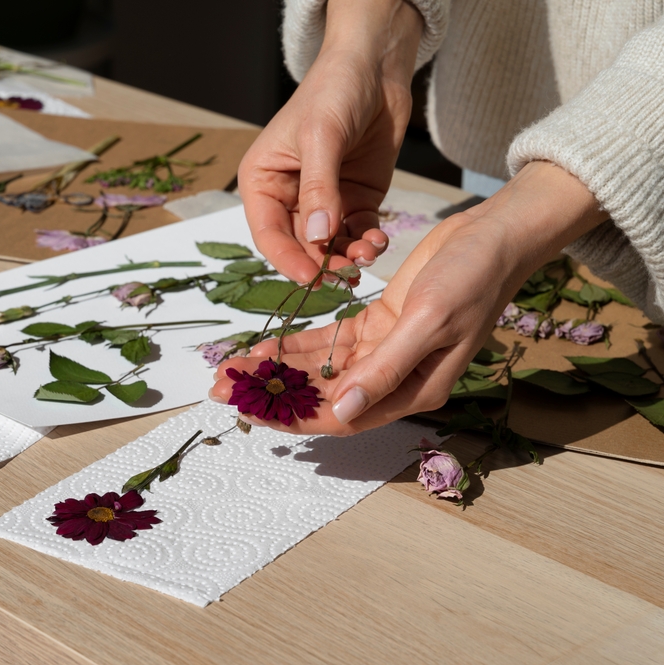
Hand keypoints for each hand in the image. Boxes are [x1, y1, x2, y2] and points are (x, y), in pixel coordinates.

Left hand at [211, 162, 608, 433]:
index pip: (344, 416)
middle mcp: (396, 378)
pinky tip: (268, 344)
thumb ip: (385, 369)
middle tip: (224, 387)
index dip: (295, 415)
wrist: (495, 235)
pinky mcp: (379, 324)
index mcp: (414, 390)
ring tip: (234, 367)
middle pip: (325, 396)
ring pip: (322, 370)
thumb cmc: (473, 278)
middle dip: (275, 393)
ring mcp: (386, 351)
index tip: (251, 409)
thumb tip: (342, 411)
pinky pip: (331, 342)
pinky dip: (300, 344)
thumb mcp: (429, 322)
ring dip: (280, 369)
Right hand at [237, 0, 422, 286]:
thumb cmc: (333, 90)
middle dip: (323, 262)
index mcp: (263, 181)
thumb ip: (319, 189)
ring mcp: (324, 201)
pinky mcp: (355, 200)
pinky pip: (356, 232)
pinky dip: (367, 242)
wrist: (375, 67)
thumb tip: (316, 237)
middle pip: (300, 245)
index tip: (311, 277)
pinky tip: (378, 241)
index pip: (268, 233)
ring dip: (348, 256)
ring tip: (368, 254)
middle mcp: (289, 197)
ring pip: (330, 245)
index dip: (288, 259)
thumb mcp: (320, 137)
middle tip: (346, 273)